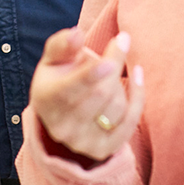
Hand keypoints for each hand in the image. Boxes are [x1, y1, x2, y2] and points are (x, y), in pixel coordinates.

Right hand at [29, 27, 144, 161]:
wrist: (61, 115)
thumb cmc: (59, 78)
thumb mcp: (54, 59)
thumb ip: (62, 44)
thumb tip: (76, 34)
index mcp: (45, 101)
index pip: (71, 88)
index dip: (93, 72)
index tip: (116, 46)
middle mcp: (61, 127)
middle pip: (101, 93)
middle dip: (115, 63)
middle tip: (122, 41)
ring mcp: (82, 142)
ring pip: (116, 107)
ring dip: (121, 81)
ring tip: (113, 69)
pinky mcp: (102, 150)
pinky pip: (129, 123)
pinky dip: (138, 97)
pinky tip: (138, 76)